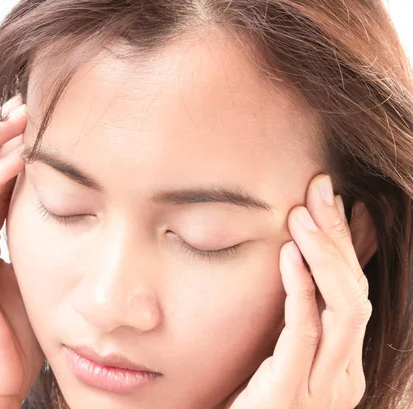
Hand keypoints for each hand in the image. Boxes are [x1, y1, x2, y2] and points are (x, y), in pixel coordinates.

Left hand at [224, 174, 371, 408]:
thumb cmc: (248, 395)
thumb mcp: (276, 347)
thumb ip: (297, 308)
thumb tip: (306, 257)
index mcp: (344, 363)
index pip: (354, 289)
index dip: (346, 241)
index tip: (330, 198)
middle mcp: (343, 376)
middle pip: (355, 292)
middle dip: (338, 237)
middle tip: (319, 190)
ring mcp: (323, 389)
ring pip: (343, 309)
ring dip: (325, 256)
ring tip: (302, 216)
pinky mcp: (291, 393)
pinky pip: (306, 332)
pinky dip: (302, 289)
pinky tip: (289, 255)